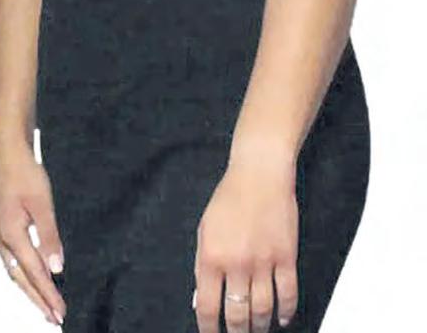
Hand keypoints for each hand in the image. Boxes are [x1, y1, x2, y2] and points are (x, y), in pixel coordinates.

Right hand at [0, 138, 66, 325]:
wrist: (6, 152)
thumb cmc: (25, 173)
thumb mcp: (42, 203)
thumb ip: (49, 236)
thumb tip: (56, 267)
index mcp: (11, 236)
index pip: (34, 273)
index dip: (48, 295)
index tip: (60, 312)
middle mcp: (1, 241)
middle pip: (21, 279)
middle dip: (38, 300)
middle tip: (54, 317)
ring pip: (14, 272)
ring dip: (30, 290)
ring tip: (45, 305)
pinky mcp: (0, 229)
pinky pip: (11, 261)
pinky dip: (23, 274)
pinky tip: (32, 277)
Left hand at [193, 156, 298, 332]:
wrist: (260, 171)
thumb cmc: (230, 196)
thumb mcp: (204, 228)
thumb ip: (200, 265)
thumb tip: (199, 299)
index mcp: (211, 256)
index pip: (207, 307)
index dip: (209, 329)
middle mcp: (237, 262)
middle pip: (237, 315)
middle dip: (237, 332)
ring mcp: (264, 260)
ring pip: (263, 310)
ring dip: (260, 326)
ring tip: (258, 329)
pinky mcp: (286, 255)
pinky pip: (288, 293)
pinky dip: (286, 312)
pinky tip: (282, 318)